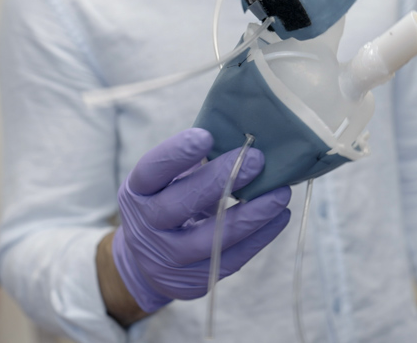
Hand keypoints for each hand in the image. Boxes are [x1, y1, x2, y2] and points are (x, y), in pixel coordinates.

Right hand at [107, 128, 291, 317]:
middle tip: (256, 159)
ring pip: (211, 239)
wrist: (147, 262)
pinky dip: (259, 237)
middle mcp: (145, 227)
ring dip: (251, 215)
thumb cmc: (167, 203)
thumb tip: (240, 136)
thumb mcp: (166, 180)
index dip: (176, 154)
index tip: (207, 136)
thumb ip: (193, 160)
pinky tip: (279, 216)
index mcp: (137, 192)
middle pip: (180, 205)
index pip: (151, 171)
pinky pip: (231, 259)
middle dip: (222, 180)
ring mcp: (167, 259)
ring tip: (280, 193)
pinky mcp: (192, 281)